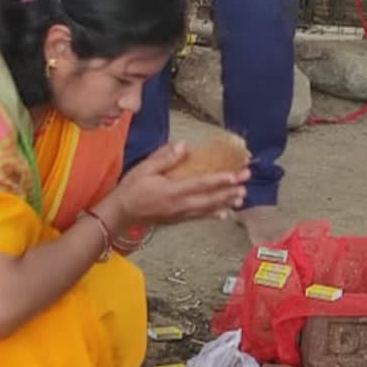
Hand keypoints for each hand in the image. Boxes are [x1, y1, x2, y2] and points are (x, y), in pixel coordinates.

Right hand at [95, 142, 249, 231]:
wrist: (120, 214)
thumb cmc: (130, 190)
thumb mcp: (143, 169)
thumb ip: (164, 158)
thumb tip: (183, 146)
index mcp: (172, 190)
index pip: (201, 184)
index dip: (220, 180)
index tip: (235, 175)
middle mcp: (180, 204)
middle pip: (210, 198)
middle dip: (230, 190)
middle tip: (246, 182)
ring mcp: (180, 214)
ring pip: (208, 209)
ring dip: (226, 203)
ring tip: (241, 197)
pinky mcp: (178, 219)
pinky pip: (199, 217)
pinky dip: (213, 214)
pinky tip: (224, 213)